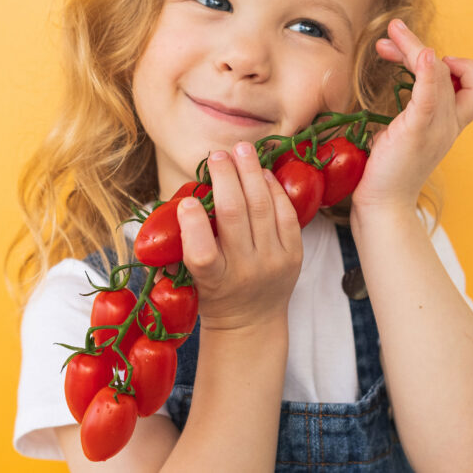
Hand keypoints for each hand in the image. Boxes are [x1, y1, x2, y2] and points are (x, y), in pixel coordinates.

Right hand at [176, 141, 302, 331]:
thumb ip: (184, 243)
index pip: (203, 254)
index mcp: (212, 281)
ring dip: (251, 173)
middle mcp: (244, 271)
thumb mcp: (190, 277)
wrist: (251, 323)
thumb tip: (178, 199)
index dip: (193, 225)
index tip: (186, 200)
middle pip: (235, 217)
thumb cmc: (211, 293)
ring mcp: (273, 262)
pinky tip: (262, 171)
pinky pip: (286, 214)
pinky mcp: (294, 255)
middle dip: (225, 179)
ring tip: (241, 149)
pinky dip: (274, 188)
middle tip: (216, 155)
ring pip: (262, 208)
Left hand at [351, 18, 472, 211]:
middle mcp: (449, 123)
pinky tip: (420, 54)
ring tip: (391, 34)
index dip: (447, 63)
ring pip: (439, 74)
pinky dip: (427, 72)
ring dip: (414, 47)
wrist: (383, 206)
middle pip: (450, 70)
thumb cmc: (387, 173)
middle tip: (391, 36)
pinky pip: (430, 96)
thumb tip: (396, 95)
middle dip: (418, 46)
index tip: (412, 57)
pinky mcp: (417, 131)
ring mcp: (437, 127)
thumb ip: (407, 114)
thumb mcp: (401, 136)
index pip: (468, 82)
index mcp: (447, 124)